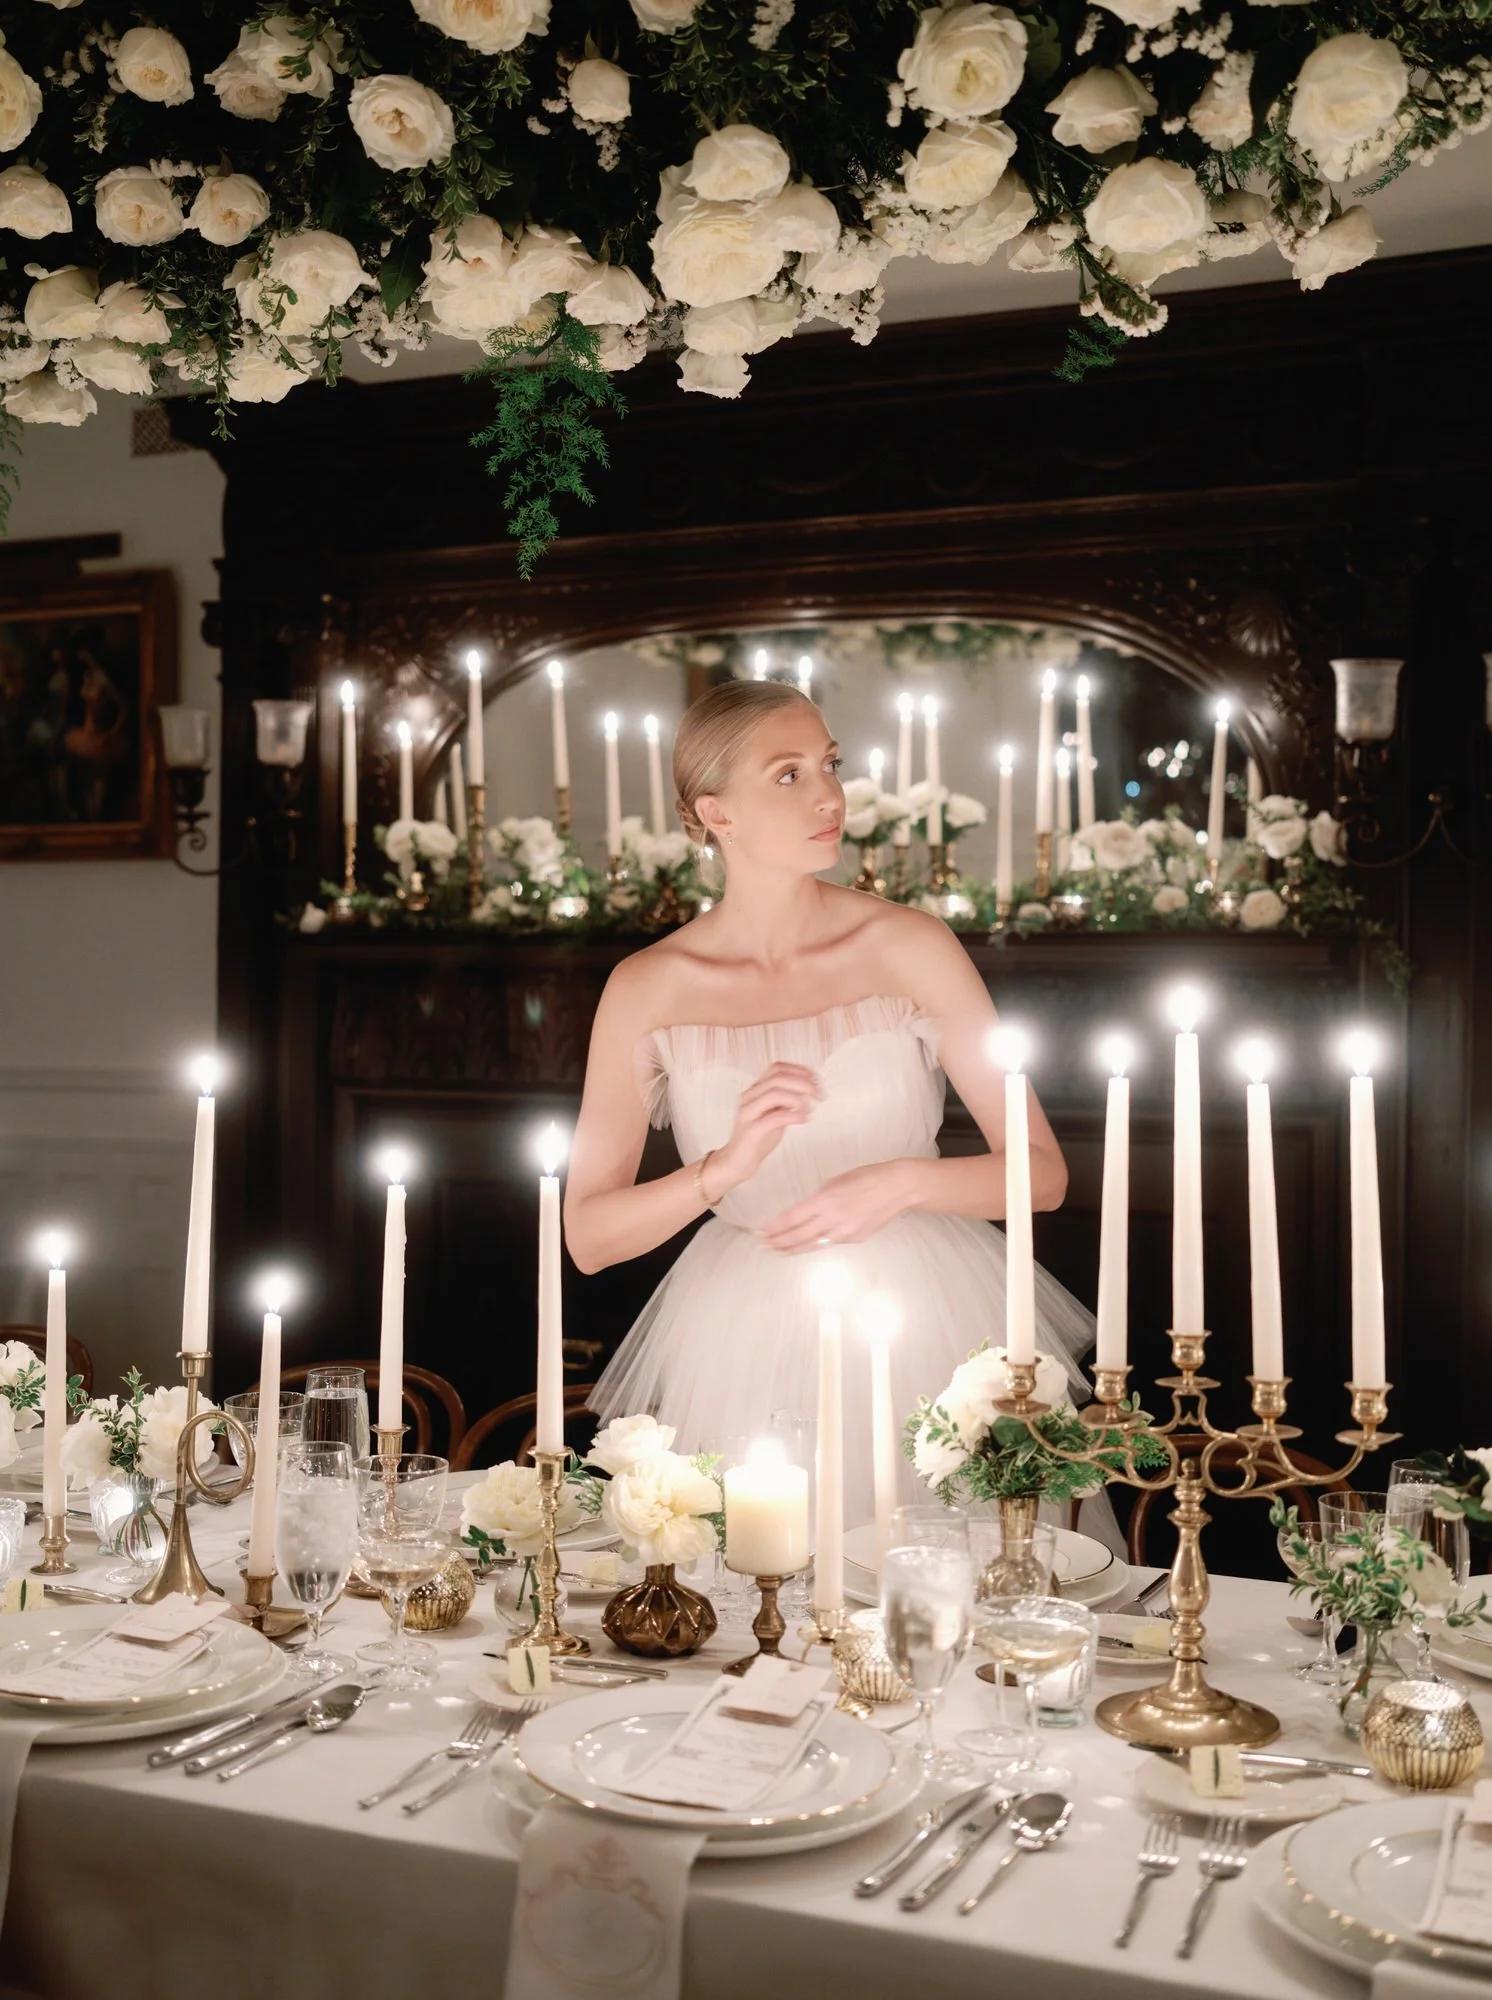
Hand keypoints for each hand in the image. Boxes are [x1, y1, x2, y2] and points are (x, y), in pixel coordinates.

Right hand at [709, 1062, 821, 1197]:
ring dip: (798, 1098)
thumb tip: (808, 1090)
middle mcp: (749, 1097)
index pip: (777, 1068)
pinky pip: (774, 1117)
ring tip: (810, 1108)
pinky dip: (793, 1115)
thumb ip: (787, 1101)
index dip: (799, 1070)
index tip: (815, 1079)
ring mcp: (748, 1113)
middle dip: (803, 1083)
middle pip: (778, 1078)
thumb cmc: (758, 1137)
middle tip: (818, 1094)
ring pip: (774, 1093)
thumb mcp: (775, 1114)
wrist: (737, 1161)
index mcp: (755, 1090)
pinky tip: (803, 1119)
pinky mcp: (752, 1130)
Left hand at [759, 1161, 912, 1253]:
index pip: (793, 1218)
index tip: (762, 1230)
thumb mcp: (837, 1181)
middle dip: (779, 1242)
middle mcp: (834, 1219)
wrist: (898, 1187)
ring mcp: (846, 1232)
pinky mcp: (855, 1239)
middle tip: (765, 1245)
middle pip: (799, 1236)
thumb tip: (804, 1211)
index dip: (775, 1227)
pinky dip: (817, 1243)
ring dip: (794, 1248)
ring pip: (814, 1245)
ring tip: (780, 1251)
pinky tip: (807, 1244)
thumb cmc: (868, 1177)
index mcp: (826, 1200)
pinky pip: (831, 1242)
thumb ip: (819, 1199)